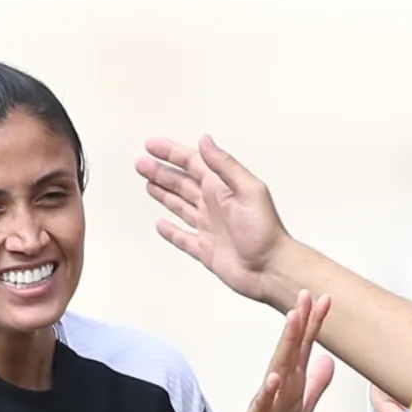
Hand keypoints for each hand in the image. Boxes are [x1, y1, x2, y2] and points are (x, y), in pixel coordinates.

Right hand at [140, 134, 293, 305]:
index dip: (171, 153)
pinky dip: (170, 232)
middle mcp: (214, 205)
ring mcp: (209, 227)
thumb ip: (225, 165)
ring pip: (179, 206)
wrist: (270, 269)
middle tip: (141, 163)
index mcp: (222, 188)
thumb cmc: (266, 232)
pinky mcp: (206, 250)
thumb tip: (206, 141)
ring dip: (163, 193)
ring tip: (147, 182)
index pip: (192, 163)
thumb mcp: (248, 190)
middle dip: (161, 171)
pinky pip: (183, 238)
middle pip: (181, 182)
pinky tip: (161, 225)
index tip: (152, 146)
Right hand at [213, 291, 334, 411]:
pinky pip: (263, 404)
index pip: (304, 348)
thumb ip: (316, 384)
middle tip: (306, 295)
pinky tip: (273, 377)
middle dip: (300, 321)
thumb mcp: (303, 409)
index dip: (314, 324)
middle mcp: (279, 386)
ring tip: (293, 320)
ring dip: (285, 343)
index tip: (325, 299)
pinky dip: (268, 391)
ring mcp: (266, 401)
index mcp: (291, 383)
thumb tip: (328, 359)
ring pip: (277, 368)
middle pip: (291, 349)